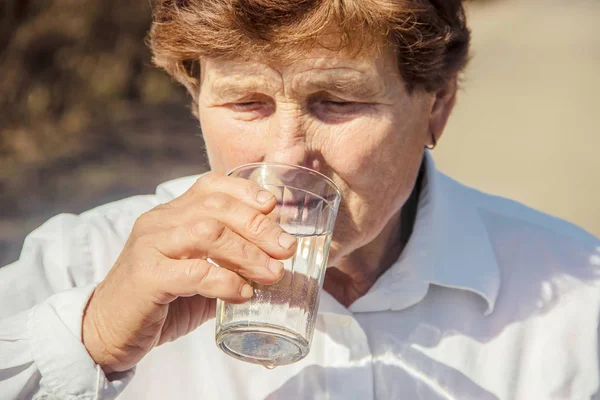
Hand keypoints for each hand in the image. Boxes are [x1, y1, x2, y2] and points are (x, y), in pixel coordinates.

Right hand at [82, 173, 296, 373]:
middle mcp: (159, 221)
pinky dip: (225, 281)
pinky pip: (194, 271)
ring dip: (247, 253)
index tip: (274, 207)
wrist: (106, 331)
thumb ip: (229, 266)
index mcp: (171, 214)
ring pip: (208, 233)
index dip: (245, 191)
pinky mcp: (145, 275)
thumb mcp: (199, 277)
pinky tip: (242, 293)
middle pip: (216, 207)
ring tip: (272, 274)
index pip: (210, 186)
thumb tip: (275, 264)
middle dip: (258, 226)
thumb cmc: (160, 302)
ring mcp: (149, 245)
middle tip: (286, 248)